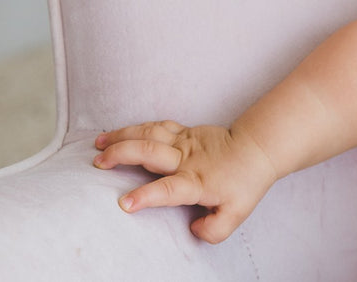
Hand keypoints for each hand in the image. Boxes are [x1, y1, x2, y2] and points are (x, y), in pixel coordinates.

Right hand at [93, 120, 278, 242]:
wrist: (257, 148)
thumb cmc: (245, 182)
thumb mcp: (237, 213)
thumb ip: (215, 229)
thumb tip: (193, 230)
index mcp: (196, 182)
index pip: (168, 190)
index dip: (146, 196)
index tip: (124, 204)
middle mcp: (187, 159)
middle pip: (150, 152)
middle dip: (121, 155)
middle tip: (98, 164)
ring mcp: (185, 141)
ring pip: (149, 134)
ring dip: (122, 137)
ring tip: (98, 144)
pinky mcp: (185, 131)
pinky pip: (157, 126)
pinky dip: (135, 128)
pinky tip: (118, 132)